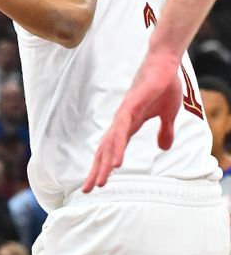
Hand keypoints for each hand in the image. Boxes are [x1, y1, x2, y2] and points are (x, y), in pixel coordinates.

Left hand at [83, 53, 181, 192]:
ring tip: (100, 182)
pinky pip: (122, 131)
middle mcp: (121, 122)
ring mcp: (124, 114)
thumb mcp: (168, 115)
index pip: (111, 150)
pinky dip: (117, 146)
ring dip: (104, 164)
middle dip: (96, 171)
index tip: (95, 184)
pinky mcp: (131, 106)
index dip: (102, 167)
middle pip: (104, 151)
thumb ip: (164, 131)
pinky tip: (115, 162)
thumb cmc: (164, 86)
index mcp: (128, 126)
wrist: (165, 64)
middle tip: (87, 190)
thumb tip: (163, 148)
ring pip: (110, 144)